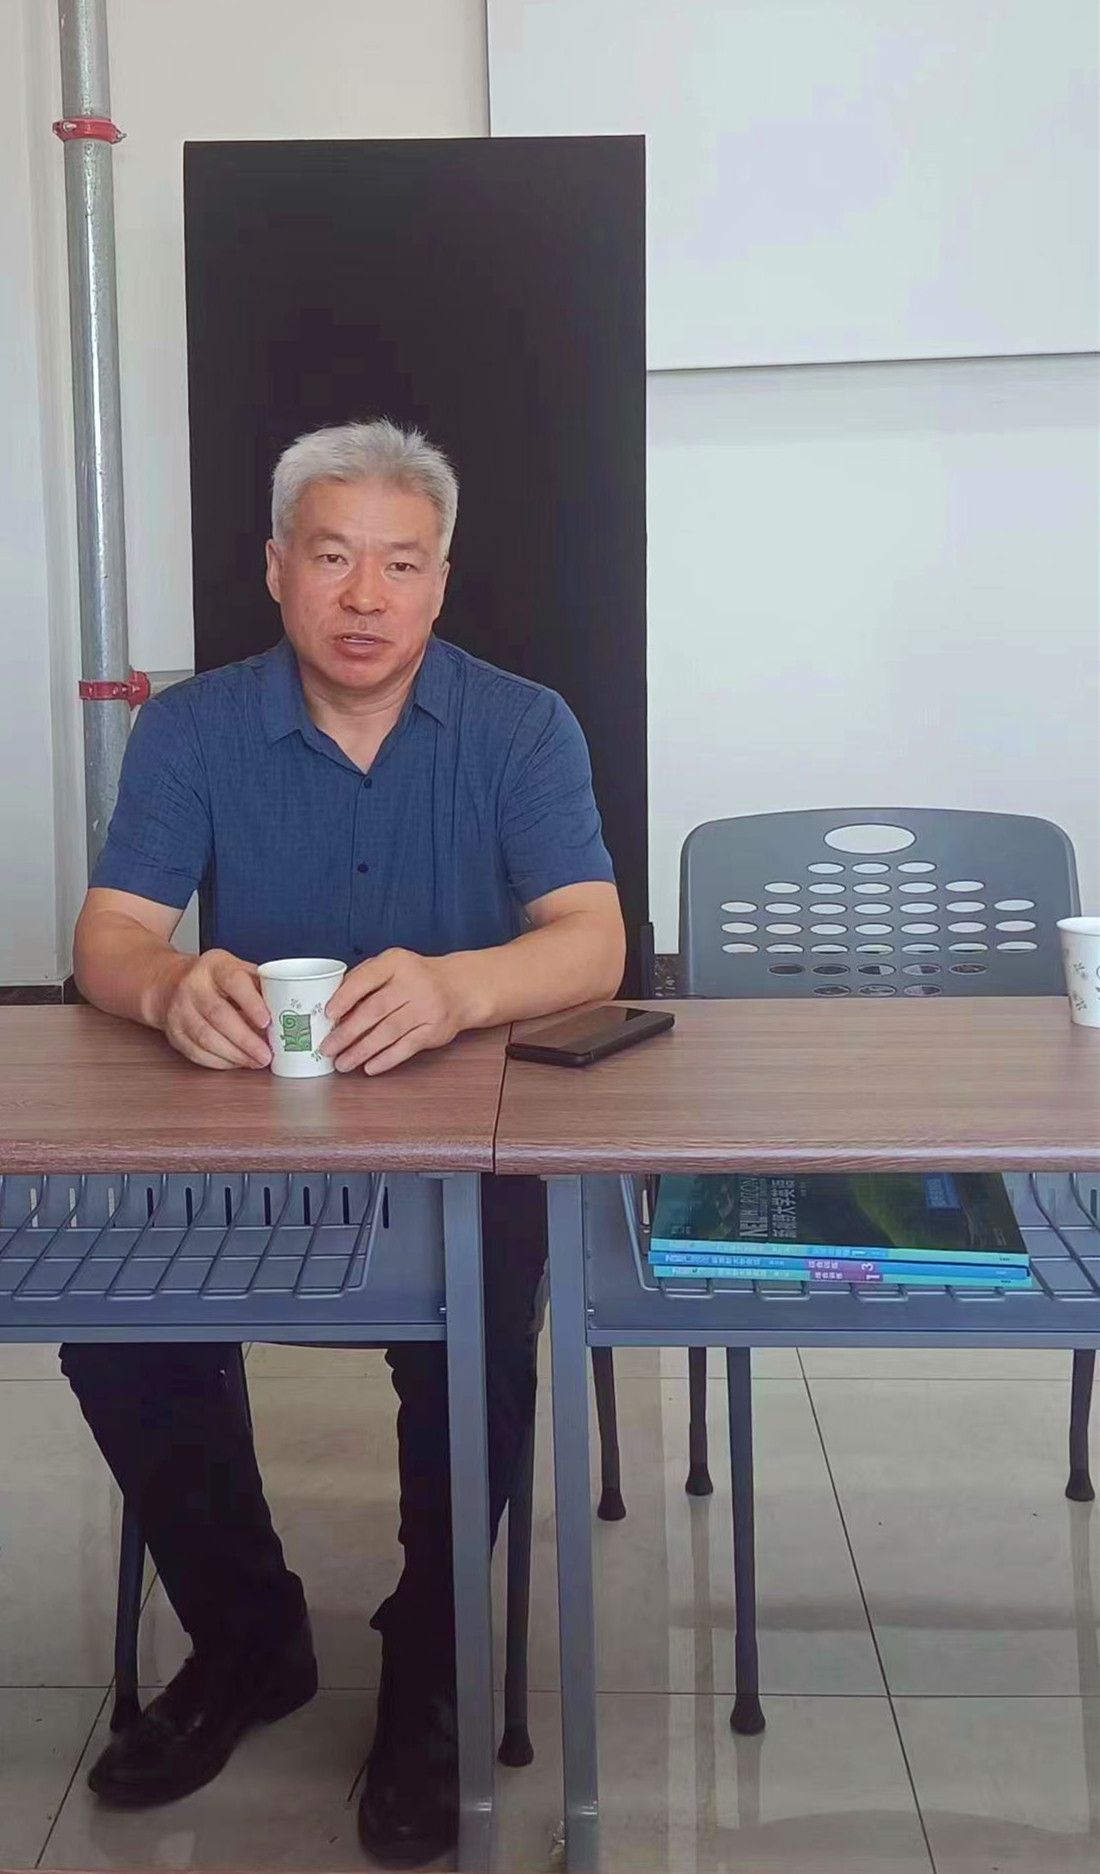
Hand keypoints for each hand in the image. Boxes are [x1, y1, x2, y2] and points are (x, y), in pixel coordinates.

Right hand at [159, 949, 271, 1070]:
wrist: (170, 983)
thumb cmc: (214, 978)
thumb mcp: (237, 969)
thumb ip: (260, 986)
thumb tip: (287, 1011)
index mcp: (215, 966)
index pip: (233, 982)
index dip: (251, 1003)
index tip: (267, 1022)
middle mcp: (193, 986)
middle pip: (219, 1015)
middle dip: (246, 1040)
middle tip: (266, 1054)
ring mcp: (180, 1010)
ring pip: (206, 1038)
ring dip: (235, 1055)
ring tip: (255, 1061)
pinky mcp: (174, 1032)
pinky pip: (197, 1052)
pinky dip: (220, 1061)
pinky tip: (236, 1062)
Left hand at [322, 949, 468, 1075]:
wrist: (459, 987)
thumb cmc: (415, 977)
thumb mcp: (391, 966)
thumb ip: (363, 979)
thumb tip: (332, 1008)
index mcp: (396, 962)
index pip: (366, 979)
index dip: (344, 997)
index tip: (327, 1015)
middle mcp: (414, 983)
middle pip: (375, 1010)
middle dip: (347, 1032)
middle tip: (327, 1048)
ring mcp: (427, 1007)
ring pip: (388, 1032)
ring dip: (362, 1051)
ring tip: (342, 1063)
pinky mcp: (435, 1030)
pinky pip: (406, 1048)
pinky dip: (386, 1059)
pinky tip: (369, 1067)